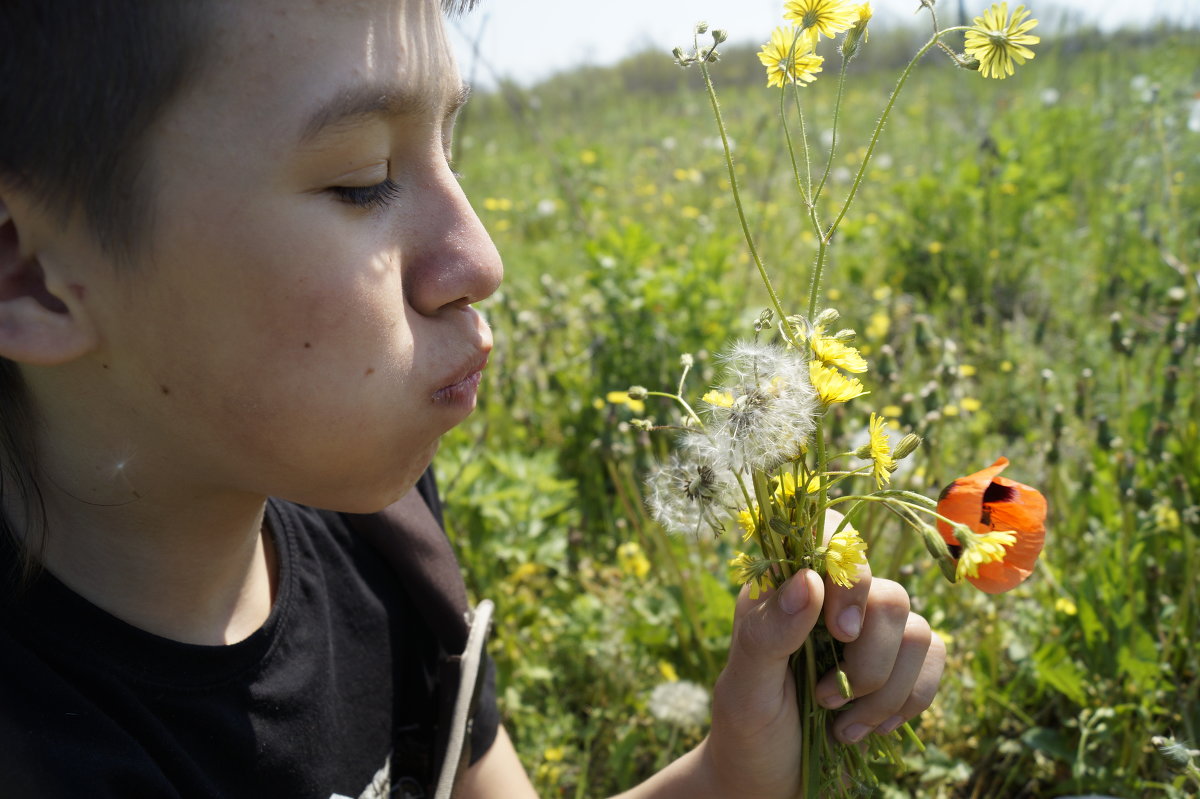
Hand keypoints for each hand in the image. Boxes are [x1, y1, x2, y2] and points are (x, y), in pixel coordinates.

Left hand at [701, 562, 945, 798]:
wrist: (767, 780)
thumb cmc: (746, 728)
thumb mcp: (745, 686)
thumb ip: (769, 633)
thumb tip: (810, 579)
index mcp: (787, 589)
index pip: (832, 538)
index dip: (850, 576)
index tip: (838, 633)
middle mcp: (833, 601)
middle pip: (888, 596)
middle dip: (867, 661)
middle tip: (826, 700)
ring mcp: (872, 632)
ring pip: (917, 631)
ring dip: (884, 692)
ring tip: (842, 725)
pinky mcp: (901, 664)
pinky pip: (935, 660)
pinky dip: (909, 701)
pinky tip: (870, 728)